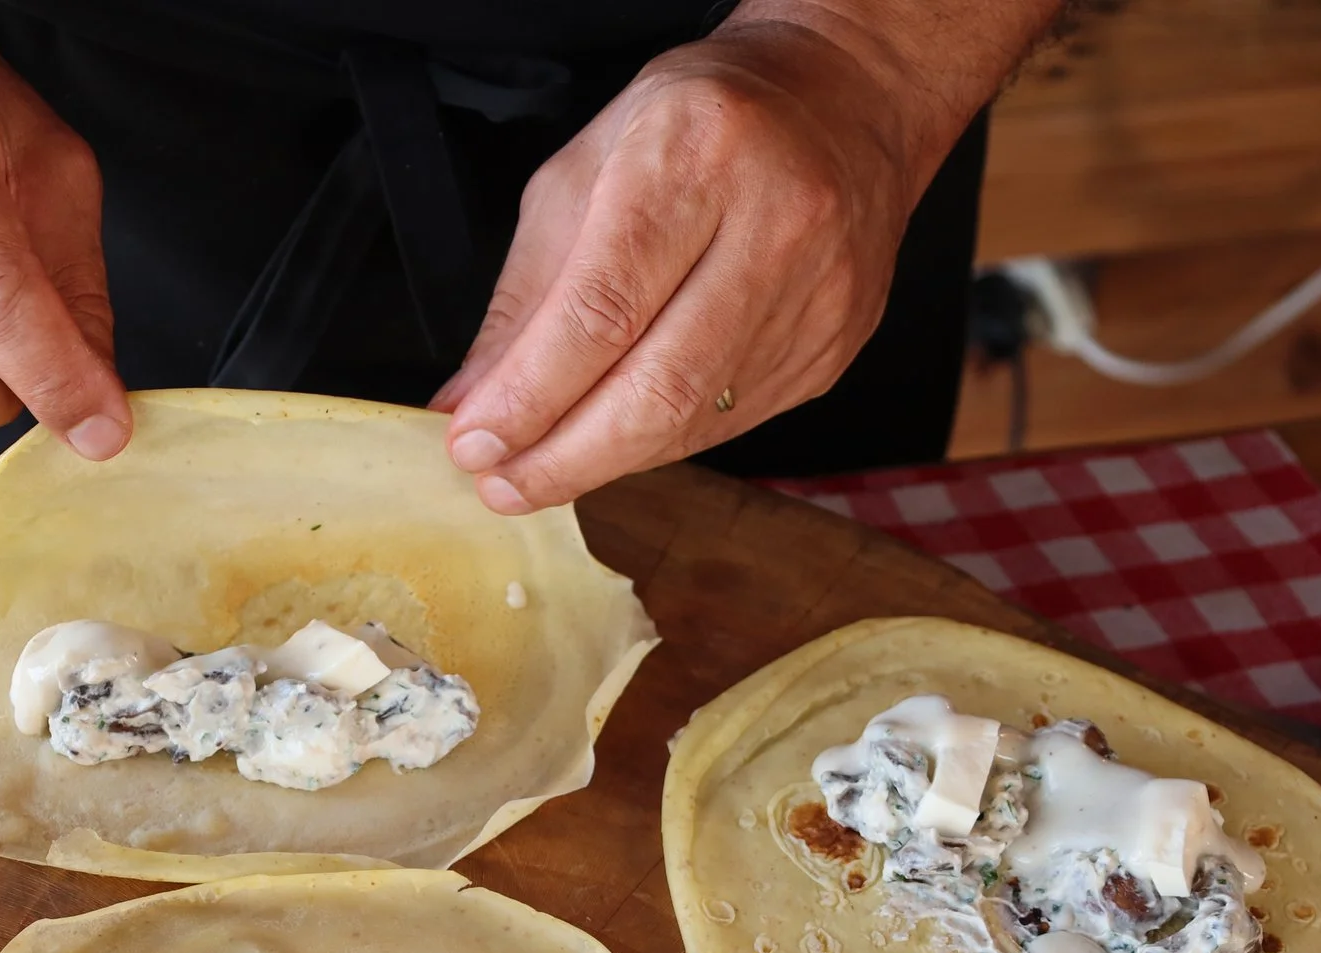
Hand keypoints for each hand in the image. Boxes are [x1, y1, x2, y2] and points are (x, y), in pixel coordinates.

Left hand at [431, 13, 985, 511]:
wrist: (847, 100)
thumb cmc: (699, 122)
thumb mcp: (585, 168)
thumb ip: (526, 291)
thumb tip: (472, 401)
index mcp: (695, 153)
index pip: (602, 310)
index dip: (532, 394)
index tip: (473, 443)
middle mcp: (773, 222)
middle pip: (657, 386)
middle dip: (565, 457)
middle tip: (501, 484)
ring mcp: (817, 291)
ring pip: (694, 418)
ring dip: (605, 461)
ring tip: (541, 470)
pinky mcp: (834, 343)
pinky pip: (731, 422)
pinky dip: (658, 443)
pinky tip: (616, 440)